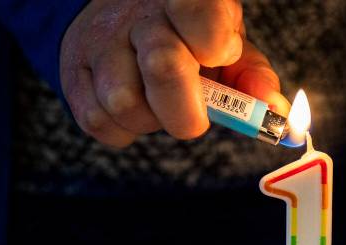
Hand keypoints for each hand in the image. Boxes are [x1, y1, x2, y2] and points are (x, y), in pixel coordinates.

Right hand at [60, 0, 290, 146]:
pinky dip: (124, 130)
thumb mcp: (228, 45)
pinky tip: (135, 108)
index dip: (214, 44)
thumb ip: (253, 77)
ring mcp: (100, 40)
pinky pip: (99, 121)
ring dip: (151, 120)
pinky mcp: (73, 70)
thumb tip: (272, 107)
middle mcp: (137, 14)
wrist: (119, 14)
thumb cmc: (188, 36)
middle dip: (187, 111)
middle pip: (164, 68)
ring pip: (125, 103)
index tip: (219, 56)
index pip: (199, 12)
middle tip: (195, 113)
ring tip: (158, 102)